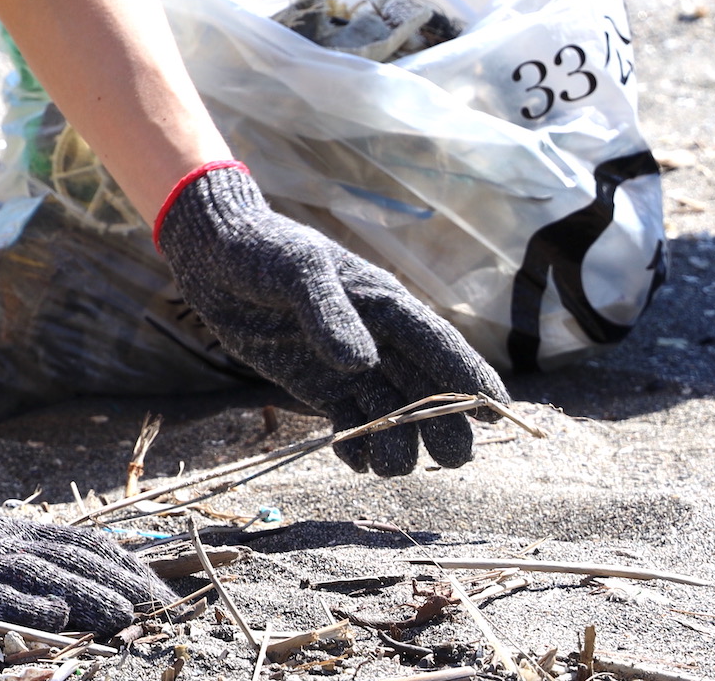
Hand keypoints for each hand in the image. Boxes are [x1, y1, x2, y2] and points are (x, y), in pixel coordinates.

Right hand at [0, 510, 173, 638]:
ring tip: (123, 614)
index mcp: (4, 535)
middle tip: (155, 606)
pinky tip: (55, 615)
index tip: (160, 593)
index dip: (118, 564)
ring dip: (83, 592)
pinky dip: (21, 602)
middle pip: (60, 553)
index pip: (73, 542)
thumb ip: (34, 581)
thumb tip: (100, 598)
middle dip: (113, 578)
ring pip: (31, 570)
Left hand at [154, 164, 505, 475]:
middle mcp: (377, 339)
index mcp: (385, 305)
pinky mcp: (320, 385)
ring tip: (387, 465)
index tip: (501, 416)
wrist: (213, 256)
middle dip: (444, 426)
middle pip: (428, 390)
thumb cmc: (261, 250)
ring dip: (399, 445)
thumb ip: (328, 312)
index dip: (474, 380)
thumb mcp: (297, 270)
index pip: (442, 346)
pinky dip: (359, 446)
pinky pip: (353, 423)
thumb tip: (363, 363)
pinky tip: (354, 461)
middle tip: (445, 458)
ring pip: (393, 414)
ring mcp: (350, 365)